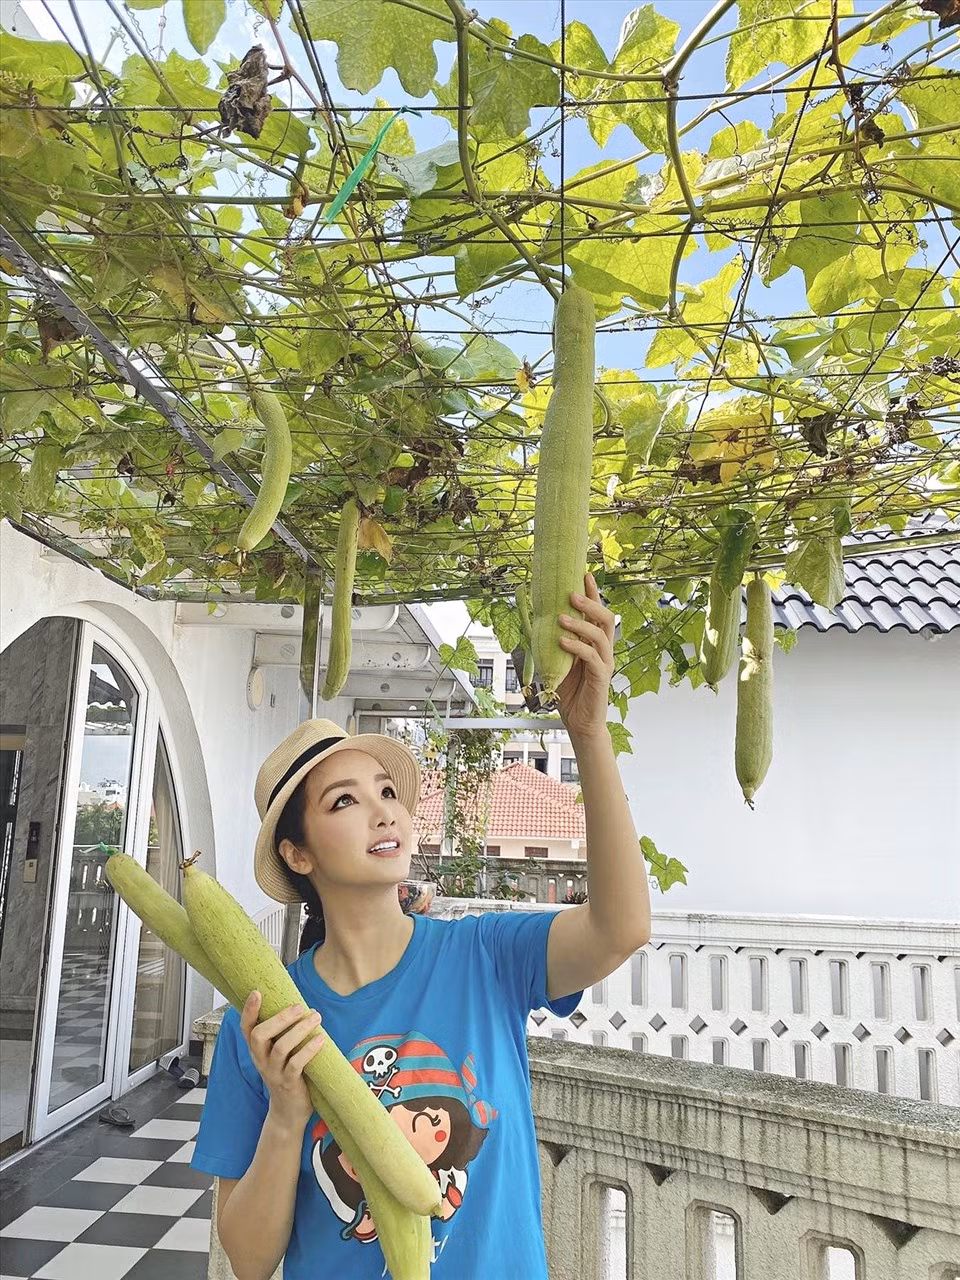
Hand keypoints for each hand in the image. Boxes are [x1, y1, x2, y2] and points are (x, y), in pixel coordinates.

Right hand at [240, 991, 324, 1133]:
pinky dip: (308, 1049)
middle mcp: (261, 1060)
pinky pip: (296, 1065)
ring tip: (316, 1018)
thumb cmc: (288, 1074)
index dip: (249, 1010)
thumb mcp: (279, 1054)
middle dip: (279, 1018)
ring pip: (280, 1048)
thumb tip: (298, 1005)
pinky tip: (321, 1039)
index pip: (246, 1028)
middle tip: (299, 1006)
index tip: (257, 992)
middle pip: (259, 1035)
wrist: (288, 1113)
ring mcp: (273, 1073)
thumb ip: (282, 1034)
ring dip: (299, 1030)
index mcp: (257, 1050)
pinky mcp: (288, 1084)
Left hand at [555, 572, 615, 740]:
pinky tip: (562, 642)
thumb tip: (533, 625)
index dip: (593, 594)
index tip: (584, 575)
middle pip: (606, 619)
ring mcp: (604, 664)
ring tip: (562, 617)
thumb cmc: (569, 693)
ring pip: (601, 636)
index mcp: (594, 645)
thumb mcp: (557, 664)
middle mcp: (603, 651)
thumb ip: (552, 645)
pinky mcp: (601, 679)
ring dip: (580, 624)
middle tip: (571, 594)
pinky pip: (593, 658)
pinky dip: (577, 647)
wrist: (579, 723)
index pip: (597, 614)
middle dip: (591, 603)